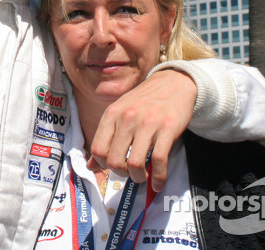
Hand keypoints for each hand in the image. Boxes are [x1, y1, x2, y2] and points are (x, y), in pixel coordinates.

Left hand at [87, 69, 196, 192]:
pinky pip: (159, 161)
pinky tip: (158, 183)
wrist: (173, 82)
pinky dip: (158, 178)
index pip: (97, 149)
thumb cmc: (144, 101)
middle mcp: (127, 118)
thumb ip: (105, 138)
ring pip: (135, 163)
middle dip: (121, 173)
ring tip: (142, 176)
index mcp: (112, 114)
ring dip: (138, 177)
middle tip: (128, 173)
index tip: (113, 167)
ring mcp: (147, 123)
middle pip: (114, 160)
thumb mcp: (119, 112)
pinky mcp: (167, 128)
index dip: (103, 165)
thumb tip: (91, 166)